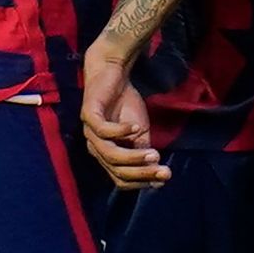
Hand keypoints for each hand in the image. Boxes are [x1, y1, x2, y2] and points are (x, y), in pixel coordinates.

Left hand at [81, 41, 169, 189]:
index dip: (142, 181)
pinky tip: (136, 127)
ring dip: (133, 157)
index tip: (165, 176)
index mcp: (106, 155)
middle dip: (141, 173)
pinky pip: (103, 130)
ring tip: (154, 154)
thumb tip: (160, 178)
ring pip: (110, 154)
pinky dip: (121, 131)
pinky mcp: (88, 114)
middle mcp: (95, 148)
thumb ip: (145, 151)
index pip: (121, 179)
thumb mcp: (140, 131)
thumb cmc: (125, 103)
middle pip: (116, 171)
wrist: (111, 71)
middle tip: (164, 171)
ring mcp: (89, 132)